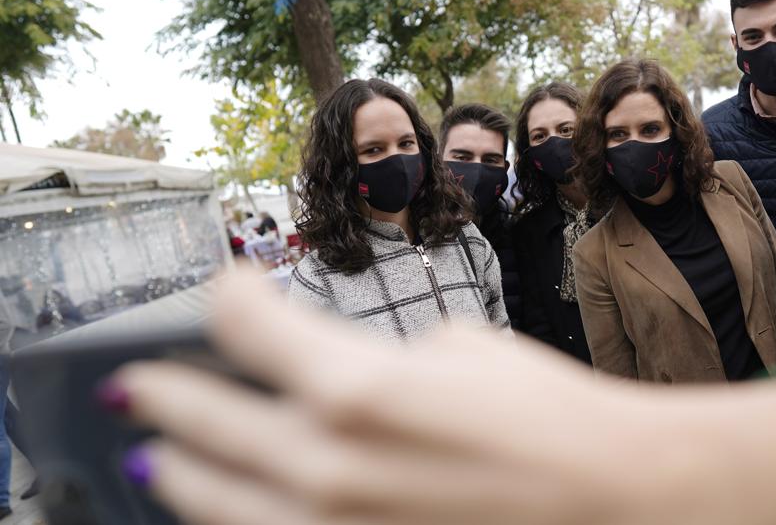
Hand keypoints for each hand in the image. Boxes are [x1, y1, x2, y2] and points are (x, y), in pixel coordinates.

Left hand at [115, 271, 775, 524]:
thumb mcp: (465, 349)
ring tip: (155, 460)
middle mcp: (323, 464)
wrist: (617, 501)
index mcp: (351, 386)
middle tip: (143, 383)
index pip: (245, 323)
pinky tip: (232, 513)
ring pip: (213, 503)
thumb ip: (385, 357)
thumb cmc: (553, 416)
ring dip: (176, 474)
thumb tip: (347, 371)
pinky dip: (240, 523)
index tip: (225, 288)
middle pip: (205, 421)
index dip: (227, 294)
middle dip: (170, 394)